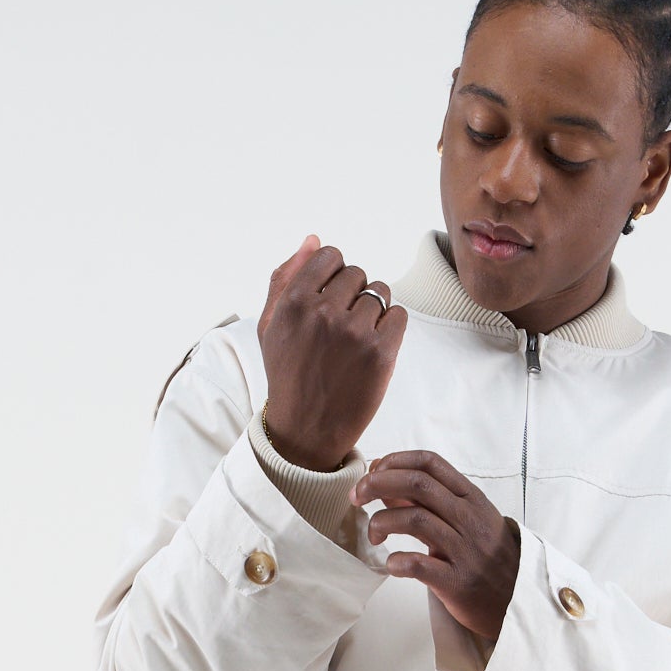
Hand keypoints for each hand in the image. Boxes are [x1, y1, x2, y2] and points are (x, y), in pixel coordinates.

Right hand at [257, 236, 406, 470]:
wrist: (306, 430)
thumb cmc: (287, 374)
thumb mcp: (270, 325)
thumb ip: (285, 278)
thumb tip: (313, 239)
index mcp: (294, 301)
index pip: (330, 256)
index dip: (334, 276)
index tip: (331, 300)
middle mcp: (324, 313)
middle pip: (357, 273)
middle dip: (354, 294)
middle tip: (342, 327)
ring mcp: (354, 333)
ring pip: (380, 292)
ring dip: (375, 310)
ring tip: (358, 338)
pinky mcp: (380, 353)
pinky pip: (399, 316)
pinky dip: (392, 327)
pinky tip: (375, 347)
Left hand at [353, 451, 521, 651]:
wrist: (519, 600)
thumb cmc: (487, 557)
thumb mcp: (467, 520)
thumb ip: (431, 502)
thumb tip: (386, 485)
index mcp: (471, 498)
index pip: (429, 462)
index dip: (395, 460)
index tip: (374, 471)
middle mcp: (469, 519)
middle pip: (417, 484)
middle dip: (377, 484)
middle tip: (356, 497)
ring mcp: (465, 550)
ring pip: (415, 519)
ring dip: (382, 522)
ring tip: (373, 535)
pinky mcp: (458, 582)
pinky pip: (419, 565)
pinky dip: (397, 562)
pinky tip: (391, 565)